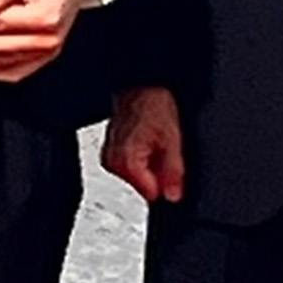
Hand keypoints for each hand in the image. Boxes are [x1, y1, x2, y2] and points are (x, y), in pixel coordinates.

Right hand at [103, 87, 187, 204]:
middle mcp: (112, 163)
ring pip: (137, 178)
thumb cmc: (154, 105)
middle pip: (143, 187)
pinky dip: (140, 158)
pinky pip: (130, 166)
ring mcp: (109, 158)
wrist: (140, 86)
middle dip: (157, 173)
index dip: (166, 183)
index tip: (170, 165)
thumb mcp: (172, 139)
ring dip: (149, 165)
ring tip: (153, 142)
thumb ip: (173, 171)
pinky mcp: (110, 153)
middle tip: (162, 148)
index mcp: (126, 162)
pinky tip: (145, 141)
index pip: (151, 195)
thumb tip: (173, 196)